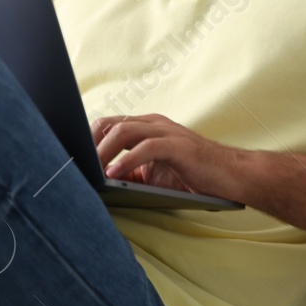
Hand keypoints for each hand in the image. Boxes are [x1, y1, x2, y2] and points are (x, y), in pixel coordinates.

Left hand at [91, 113, 244, 200]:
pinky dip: (125, 160)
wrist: (234, 176)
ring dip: (102, 151)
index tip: (71, 158)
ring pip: (124, 131)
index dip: (86, 140)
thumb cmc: (194, 176)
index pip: (107, 124)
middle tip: (76, 166)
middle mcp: (154, 124)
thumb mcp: (154, 174)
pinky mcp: (179, 146)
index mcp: (146, 127)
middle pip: (109, 123)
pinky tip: (113, 174)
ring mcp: (167, 132)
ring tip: (91, 170)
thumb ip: (129, 172)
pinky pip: (146, 147)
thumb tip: (96, 182)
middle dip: (89, 144)